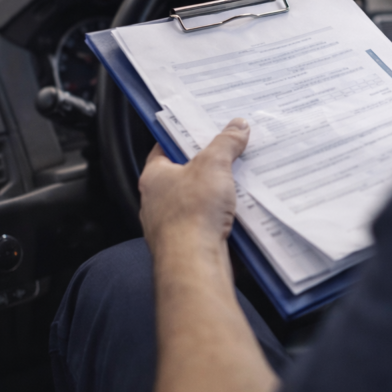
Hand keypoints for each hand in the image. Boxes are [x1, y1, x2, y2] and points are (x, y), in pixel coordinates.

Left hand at [139, 119, 250, 251]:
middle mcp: (157, 201)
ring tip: (237, 182)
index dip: (185, 135)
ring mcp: (171, 224)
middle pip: (183, 174)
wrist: (193, 263)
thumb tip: (236, 128)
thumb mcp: (214, 165)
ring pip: (195, 200)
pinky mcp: (187, 243)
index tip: (202, 128)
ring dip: (215, 193)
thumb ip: (226, 143)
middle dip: (207, 166)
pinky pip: (205, 222)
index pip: (165, 147)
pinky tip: (236, 211)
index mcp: (154, 176)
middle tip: (228, 153)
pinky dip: (220, 216)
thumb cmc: (190, 216)